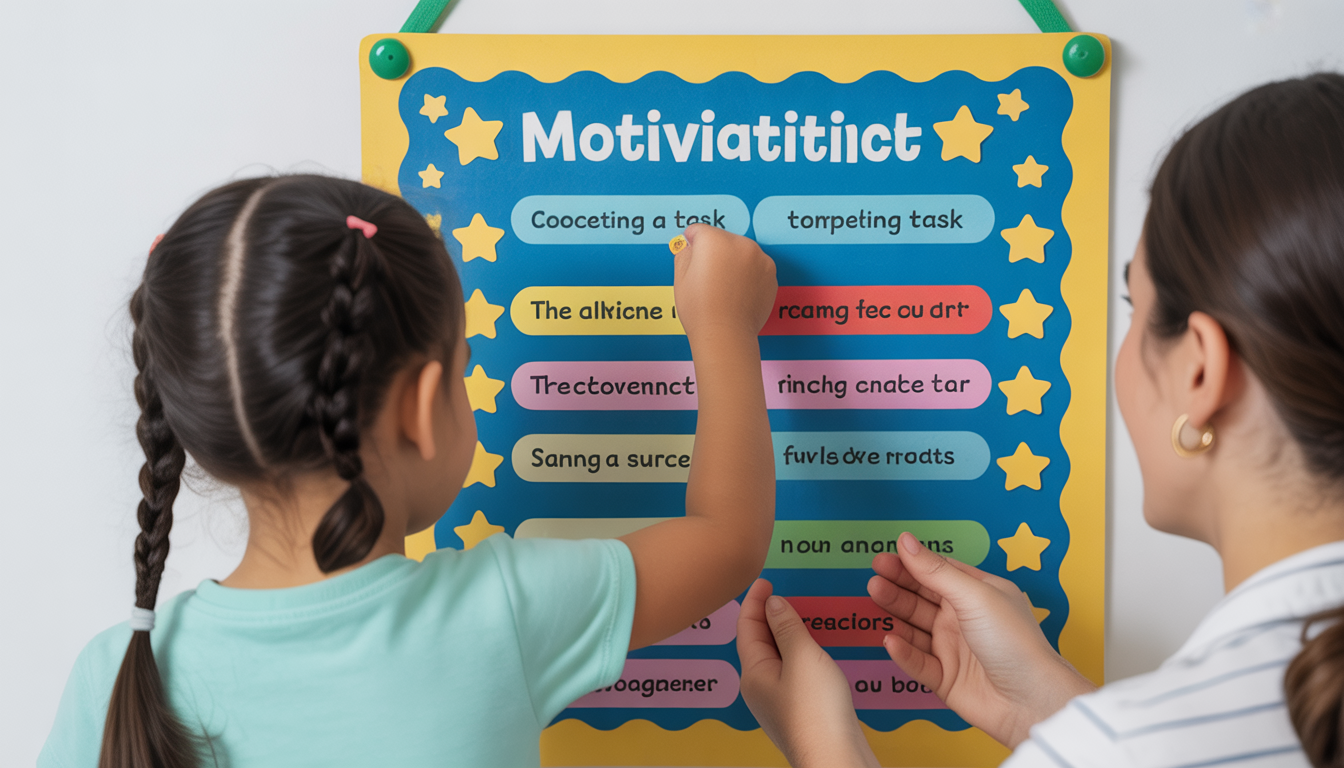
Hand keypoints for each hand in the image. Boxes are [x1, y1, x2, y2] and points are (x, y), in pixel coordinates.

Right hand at [673, 224, 776, 342]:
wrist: (726, 334)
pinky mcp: (771, 274)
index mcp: (715, 241)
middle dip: (714, 253)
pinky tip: (737, 293)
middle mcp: (741, 244)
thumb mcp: (680, 277)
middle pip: (723, 240)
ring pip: (741, 252)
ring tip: (723, 288)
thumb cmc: (701, 309)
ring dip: (733, 262)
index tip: (691, 257)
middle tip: (707, 278)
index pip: (699, 231)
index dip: (691, 244)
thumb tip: (689, 245)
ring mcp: (760, 259)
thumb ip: (683, 253)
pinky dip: (748, 275)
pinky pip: (755, 267)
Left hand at [737, 579, 879, 767]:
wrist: (835, 759)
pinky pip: (793, 673)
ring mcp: (780, 702)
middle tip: (782, 592)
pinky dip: (799, 653)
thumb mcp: (802, 657)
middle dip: (767, 615)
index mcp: (753, 673)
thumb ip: (787, 627)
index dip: (754, 600)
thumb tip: (773, 604)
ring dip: (785, 634)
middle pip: (758, 642)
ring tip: (798, 614)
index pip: (746, 627)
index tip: (764, 580)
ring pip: (777, 658)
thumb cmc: (816, 711)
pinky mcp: (800, 711)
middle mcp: (760, 688)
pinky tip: (814, 650)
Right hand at [870, 533, 1096, 746]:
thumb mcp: (974, 596)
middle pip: (921, 598)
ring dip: (895, 613)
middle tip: (875, 577)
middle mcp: (963, 619)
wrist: (1030, 699)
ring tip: (876, 597)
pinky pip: (917, 661)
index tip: (885, 557)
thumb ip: (936, 571)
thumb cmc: (1015, 642)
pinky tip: (891, 639)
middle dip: (897, 586)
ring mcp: (953, 649)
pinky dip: (903, 652)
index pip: (937, 572)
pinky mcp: (945, 678)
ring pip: (914, 628)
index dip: (911, 564)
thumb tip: (907, 542)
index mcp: (977, 594)